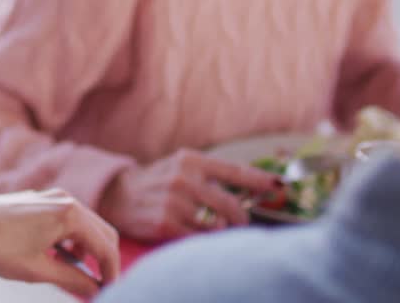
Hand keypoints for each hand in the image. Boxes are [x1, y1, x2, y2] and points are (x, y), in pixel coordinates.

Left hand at [0, 189, 119, 296]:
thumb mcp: (37, 270)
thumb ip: (72, 279)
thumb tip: (94, 289)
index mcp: (69, 215)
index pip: (105, 247)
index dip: (112, 273)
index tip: (110, 292)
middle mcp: (66, 200)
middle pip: (103, 233)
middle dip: (105, 261)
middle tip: (100, 287)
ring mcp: (54, 197)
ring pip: (87, 226)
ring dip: (89, 251)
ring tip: (77, 277)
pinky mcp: (42, 201)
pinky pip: (70, 221)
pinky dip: (73, 241)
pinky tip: (60, 258)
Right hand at [97, 148, 280, 240]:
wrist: (119, 194)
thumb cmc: (159, 182)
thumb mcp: (183, 167)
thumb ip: (212, 176)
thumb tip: (251, 192)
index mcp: (191, 161)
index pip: (234, 171)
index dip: (260, 180)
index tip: (280, 186)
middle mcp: (183, 179)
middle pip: (230, 205)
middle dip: (242, 218)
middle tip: (242, 221)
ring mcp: (173, 202)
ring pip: (215, 225)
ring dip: (220, 230)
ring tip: (212, 226)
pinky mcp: (165, 223)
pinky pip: (198, 238)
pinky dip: (203, 239)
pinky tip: (197, 233)